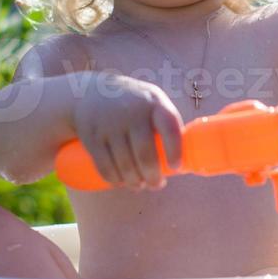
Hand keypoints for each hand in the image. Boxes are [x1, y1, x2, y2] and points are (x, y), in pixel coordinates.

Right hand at [69, 73, 183, 190]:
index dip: (174, 151)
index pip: (169, 128)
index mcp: (154, 103)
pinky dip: (115, 179)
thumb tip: (188, 159)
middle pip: (145, 154)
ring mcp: (110, 124)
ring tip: (140, 186)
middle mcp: (132, 112)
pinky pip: (105, 166)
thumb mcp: (153, 102)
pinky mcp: (92, 136)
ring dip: (134, 182)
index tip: (175, 168)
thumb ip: (168, 126)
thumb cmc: (134, 104)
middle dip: (153, 177)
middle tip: (156, 185)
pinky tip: (122, 183)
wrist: (90, 93)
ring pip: (125, 164)